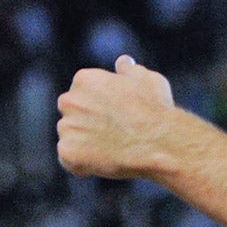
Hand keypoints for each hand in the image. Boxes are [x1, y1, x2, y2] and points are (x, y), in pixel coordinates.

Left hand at [56, 56, 186, 180]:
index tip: (118, 118)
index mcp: (84, 79)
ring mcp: (67, 127)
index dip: (100, 109)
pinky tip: (104, 162)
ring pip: (70, 138)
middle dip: (87, 124)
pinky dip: (82, 164)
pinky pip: (69, 160)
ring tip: (113, 150)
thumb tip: (123, 63)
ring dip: (85, 145)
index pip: (82, 95)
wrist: (159, 142)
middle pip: (72, 115)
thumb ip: (129, 71)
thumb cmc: (156, 110)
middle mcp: (70, 100)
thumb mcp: (147, 79)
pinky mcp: (68, 152)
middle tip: (114, 135)